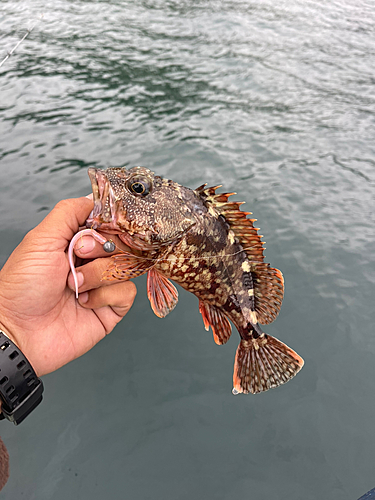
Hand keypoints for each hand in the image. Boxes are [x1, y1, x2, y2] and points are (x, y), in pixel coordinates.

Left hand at [0, 197, 135, 376]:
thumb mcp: (42, 238)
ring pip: (126, 266)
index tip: (101, 226)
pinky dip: (105, 295)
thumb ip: (69, 212)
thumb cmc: (22, 286)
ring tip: (74, 285)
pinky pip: (127, 292)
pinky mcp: (110, 309)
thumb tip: (95, 197)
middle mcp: (92, 262)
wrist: (19, 331)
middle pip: (121, 242)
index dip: (109, 223)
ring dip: (98, 274)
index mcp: (76, 243)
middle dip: (99, 248)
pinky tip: (85, 302)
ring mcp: (102, 286)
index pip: (108, 223)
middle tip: (77, 255)